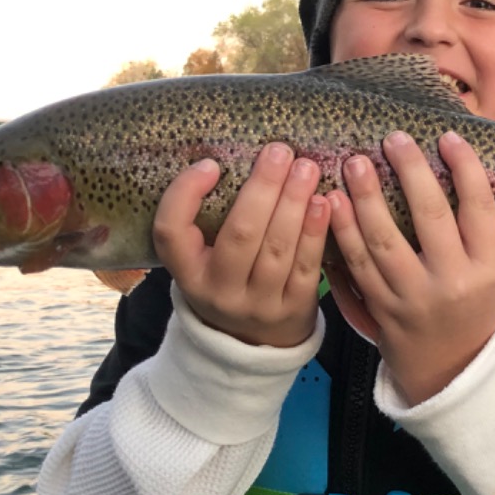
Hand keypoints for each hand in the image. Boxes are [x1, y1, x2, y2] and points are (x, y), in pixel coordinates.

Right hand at [153, 145, 329, 346]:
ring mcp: (258, 304)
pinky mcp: (293, 309)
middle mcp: (218, 291)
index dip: (185, 195)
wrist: (251, 343)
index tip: (210, 164)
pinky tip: (324, 203)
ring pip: (276, 250)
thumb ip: (208, 219)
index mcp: (187, 272)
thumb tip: (230, 155)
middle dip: (262, 189)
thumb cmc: (227, 280)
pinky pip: (306, 267)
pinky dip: (316, 232)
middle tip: (279, 151)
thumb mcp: (202, 259)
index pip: (170, 232)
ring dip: (294, 204)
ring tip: (306, 168)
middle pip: (239, 236)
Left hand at [325, 131, 494, 404]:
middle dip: (410, 173)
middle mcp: (452, 283)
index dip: (466, 170)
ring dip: (366, 199)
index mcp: (485, 269)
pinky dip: (342, 234)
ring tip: (354, 165)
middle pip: (431, 218)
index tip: (448, 137)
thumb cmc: (469, 308)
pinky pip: (357, 268)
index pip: (480, 210)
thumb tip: (449, 162)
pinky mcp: (381, 311)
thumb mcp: (486, 273)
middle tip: (393, 139)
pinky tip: (332, 205)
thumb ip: (469, 230)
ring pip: (384, 242)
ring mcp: (413, 299)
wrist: (451, 372)